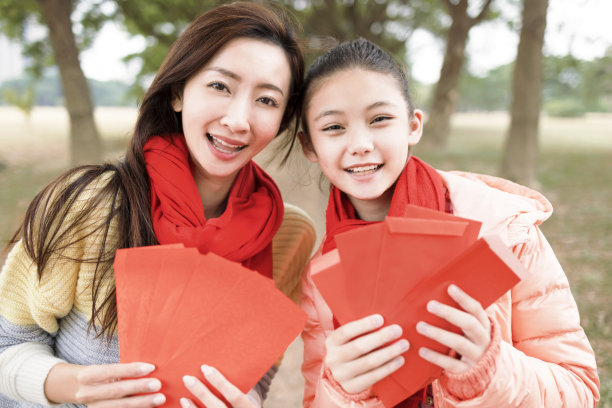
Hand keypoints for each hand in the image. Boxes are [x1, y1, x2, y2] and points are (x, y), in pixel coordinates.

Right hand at [45, 362, 164, 406]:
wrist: (77, 389)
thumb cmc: (99, 377)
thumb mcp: (104, 370)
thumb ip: (121, 370)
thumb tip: (150, 369)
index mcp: (88, 375)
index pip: (111, 371)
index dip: (130, 370)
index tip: (150, 368)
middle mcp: (87, 393)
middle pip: (116, 391)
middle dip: (138, 388)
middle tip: (157, 384)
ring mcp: (93, 407)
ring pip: (118, 407)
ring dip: (141, 403)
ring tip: (159, 399)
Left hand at [180, 365, 260, 407]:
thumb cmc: (249, 402)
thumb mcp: (253, 394)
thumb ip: (244, 382)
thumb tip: (232, 355)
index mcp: (250, 407)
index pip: (235, 396)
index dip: (220, 383)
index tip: (206, 368)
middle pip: (218, 407)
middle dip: (202, 393)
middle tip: (188, 378)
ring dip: (193, 407)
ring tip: (184, 396)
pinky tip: (185, 404)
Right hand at [324, 314, 408, 393]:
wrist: (340, 376)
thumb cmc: (350, 349)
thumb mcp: (348, 339)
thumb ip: (359, 330)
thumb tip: (384, 318)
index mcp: (331, 342)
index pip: (346, 331)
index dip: (363, 325)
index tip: (381, 319)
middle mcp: (333, 359)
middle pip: (359, 347)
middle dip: (380, 337)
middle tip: (398, 330)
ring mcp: (342, 375)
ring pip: (369, 362)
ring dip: (389, 352)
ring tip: (404, 344)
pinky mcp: (352, 387)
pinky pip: (374, 376)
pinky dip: (389, 367)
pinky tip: (400, 360)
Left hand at [416, 284, 490, 373]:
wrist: (486, 373)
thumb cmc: (471, 342)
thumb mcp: (471, 330)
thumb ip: (460, 316)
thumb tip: (437, 295)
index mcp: (484, 326)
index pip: (476, 309)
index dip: (464, 298)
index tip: (450, 288)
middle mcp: (483, 340)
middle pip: (469, 324)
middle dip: (449, 313)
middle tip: (430, 305)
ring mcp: (476, 356)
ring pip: (459, 343)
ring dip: (438, 334)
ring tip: (420, 326)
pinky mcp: (467, 371)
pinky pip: (451, 364)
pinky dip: (435, 357)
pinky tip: (422, 350)